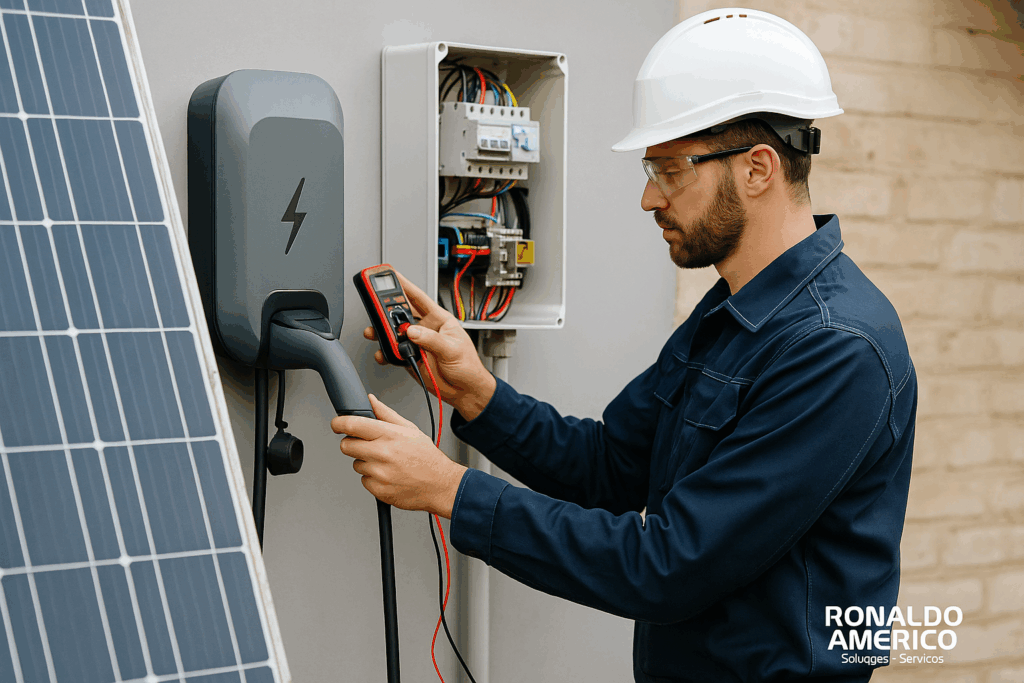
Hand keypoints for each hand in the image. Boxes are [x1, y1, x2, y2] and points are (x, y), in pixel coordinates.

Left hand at [332, 395, 466, 517]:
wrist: (440, 485)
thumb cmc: (426, 457)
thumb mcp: (410, 429)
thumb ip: (386, 414)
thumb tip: (370, 400)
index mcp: (389, 435)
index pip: (352, 425)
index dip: (339, 423)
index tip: (337, 424)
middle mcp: (383, 453)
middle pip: (347, 446)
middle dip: (353, 444)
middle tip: (368, 445)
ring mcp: (379, 473)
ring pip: (356, 464)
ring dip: (366, 462)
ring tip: (386, 463)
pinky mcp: (378, 490)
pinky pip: (364, 480)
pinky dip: (372, 478)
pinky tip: (388, 475)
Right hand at [364, 271, 495, 420]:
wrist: (464, 391)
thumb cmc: (468, 367)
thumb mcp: (453, 350)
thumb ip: (431, 340)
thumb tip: (412, 331)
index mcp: (439, 320)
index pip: (419, 298)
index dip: (405, 285)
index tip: (392, 275)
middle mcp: (425, 329)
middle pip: (401, 314)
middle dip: (387, 309)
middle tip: (376, 308)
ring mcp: (416, 343)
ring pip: (393, 332)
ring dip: (382, 332)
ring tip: (375, 332)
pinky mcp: (409, 358)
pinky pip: (392, 351)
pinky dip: (385, 352)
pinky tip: (384, 353)